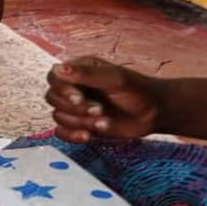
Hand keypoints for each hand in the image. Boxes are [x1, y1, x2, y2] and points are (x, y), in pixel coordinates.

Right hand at [46, 56, 161, 142]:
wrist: (153, 113)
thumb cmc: (137, 90)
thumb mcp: (114, 79)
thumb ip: (86, 74)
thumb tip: (59, 69)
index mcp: (80, 70)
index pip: (54, 78)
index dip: (62, 90)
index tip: (79, 99)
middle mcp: (74, 87)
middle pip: (53, 98)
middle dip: (76, 109)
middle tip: (100, 111)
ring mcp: (76, 107)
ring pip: (58, 116)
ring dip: (80, 122)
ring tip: (104, 122)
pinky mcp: (79, 125)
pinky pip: (61, 132)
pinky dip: (72, 135)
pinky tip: (88, 136)